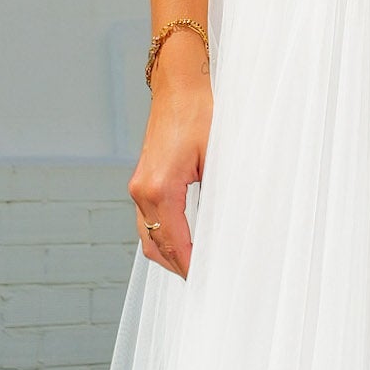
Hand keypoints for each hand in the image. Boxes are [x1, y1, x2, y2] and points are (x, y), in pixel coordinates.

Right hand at [128, 51, 209, 279]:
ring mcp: (138, 186)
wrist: (179, 85)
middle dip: (180, 268)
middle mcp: (142, 191)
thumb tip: (230, 230)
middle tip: (207, 284)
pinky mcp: (142, 181)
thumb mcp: (218, 157)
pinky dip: (163, 239)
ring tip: (196, 271)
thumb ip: (220, 196)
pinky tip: (183, 245)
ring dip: (169, 256)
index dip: (192, 266)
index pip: (175, 243)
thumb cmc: (202, 114)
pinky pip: (147, 221)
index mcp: (159, 188)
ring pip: (148, 237)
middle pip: (157, 247)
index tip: (210, 283)